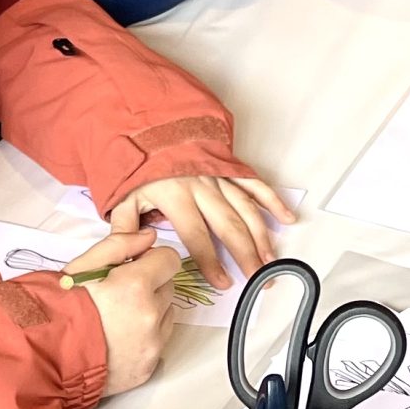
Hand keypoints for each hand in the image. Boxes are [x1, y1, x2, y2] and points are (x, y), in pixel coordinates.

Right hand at [71, 227, 180, 391]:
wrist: (45, 358)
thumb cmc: (59, 309)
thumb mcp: (82, 267)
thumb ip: (119, 245)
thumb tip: (149, 236)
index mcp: (135, 286)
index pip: (169, 260)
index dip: (150, 260)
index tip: (132, 267)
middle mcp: (150, 316)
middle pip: (168, 288)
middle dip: (149, 286)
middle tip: (117, 295)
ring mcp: (151, 345)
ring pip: (165, 316)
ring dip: (149, 312)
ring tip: (116, 319)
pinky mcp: (148, 367)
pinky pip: (158, 343)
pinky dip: (144, 338)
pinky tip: (117, 339)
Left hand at [114, 170, 290, 287]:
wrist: (148, 125)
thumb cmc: (138, 165)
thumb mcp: (122, 197)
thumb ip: (126, 229)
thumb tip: (134, 255)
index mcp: (175, 196)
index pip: (196, 235)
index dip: (210, 261)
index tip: (223, 282)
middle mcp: (201, 186)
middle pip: (228, 225)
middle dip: (246, 254)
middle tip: (257, 278)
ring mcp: (218, 176)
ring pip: (245, 208)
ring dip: (261, 235)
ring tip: (271, 260)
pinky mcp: (228, 167)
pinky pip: (254, 185)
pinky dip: (272, 201)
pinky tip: (287, 218)